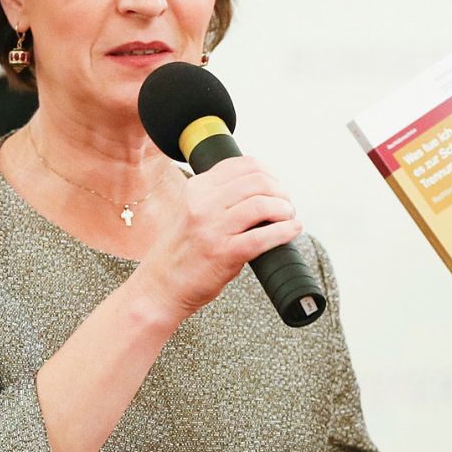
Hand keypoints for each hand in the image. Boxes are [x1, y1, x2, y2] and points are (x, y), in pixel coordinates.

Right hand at [136, 156, 302, 319]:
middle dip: (280, 192)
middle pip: (257, 182)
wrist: (159, 287)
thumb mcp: (192, 212)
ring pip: (262, 204)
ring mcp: (212, 228)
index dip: (269, 173)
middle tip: (286, 206)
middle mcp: (203, 204)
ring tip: (288, 218)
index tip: (277, 185)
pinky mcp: (223, 253)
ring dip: (284, 210)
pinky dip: (284, 231)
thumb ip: (218, 198)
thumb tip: (261, 189)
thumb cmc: (181, 252)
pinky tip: (292, 230)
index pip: (243, 165)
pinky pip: (263, 237)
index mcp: (197, 189)